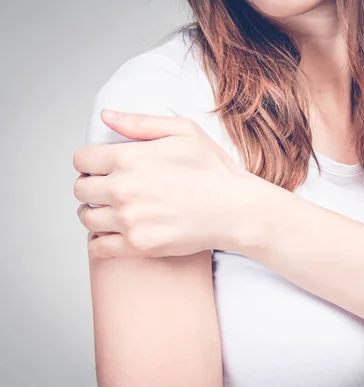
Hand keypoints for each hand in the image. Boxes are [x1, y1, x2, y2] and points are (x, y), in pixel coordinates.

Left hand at [73, 109, 260, 258]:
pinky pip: (98, 247)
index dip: (91, 162)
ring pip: (86, 218)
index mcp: (129, 158)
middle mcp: (123, 190)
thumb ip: (140, 122)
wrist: (236, 209)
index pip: (82, 160)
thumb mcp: (183, 131)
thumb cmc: (214, 169)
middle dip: (92, 186)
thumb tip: (105, 116)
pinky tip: (116, 232)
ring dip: (95, 213)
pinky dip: (101, 240)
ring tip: (114, 211)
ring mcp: (130, 220)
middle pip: (80, 189)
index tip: (103, 167)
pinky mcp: (139, 246)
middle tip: (111, 189)